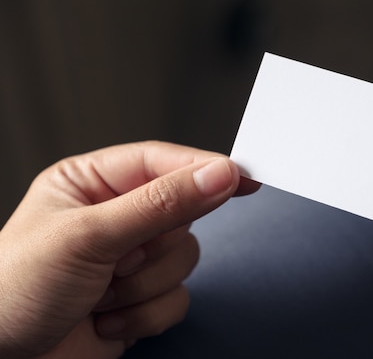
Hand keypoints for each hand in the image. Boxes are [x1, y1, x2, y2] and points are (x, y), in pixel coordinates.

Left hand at [0, 141, 259, 358]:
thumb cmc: (11, 291)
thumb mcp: (88, 236)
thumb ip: (160, 203)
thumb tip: (217, 175)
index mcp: (93, 184)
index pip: (163, 162)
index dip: (204, 168)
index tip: (243, 177)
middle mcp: (115, 217)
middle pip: (182, 214)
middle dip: (153, 247)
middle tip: (118, 258)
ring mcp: (130, 259)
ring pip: (185, 259)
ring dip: (145, 285)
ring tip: (102, 292)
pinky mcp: (140, 297)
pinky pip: (178, 297)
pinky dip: (145, 314)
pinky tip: (106, 317)